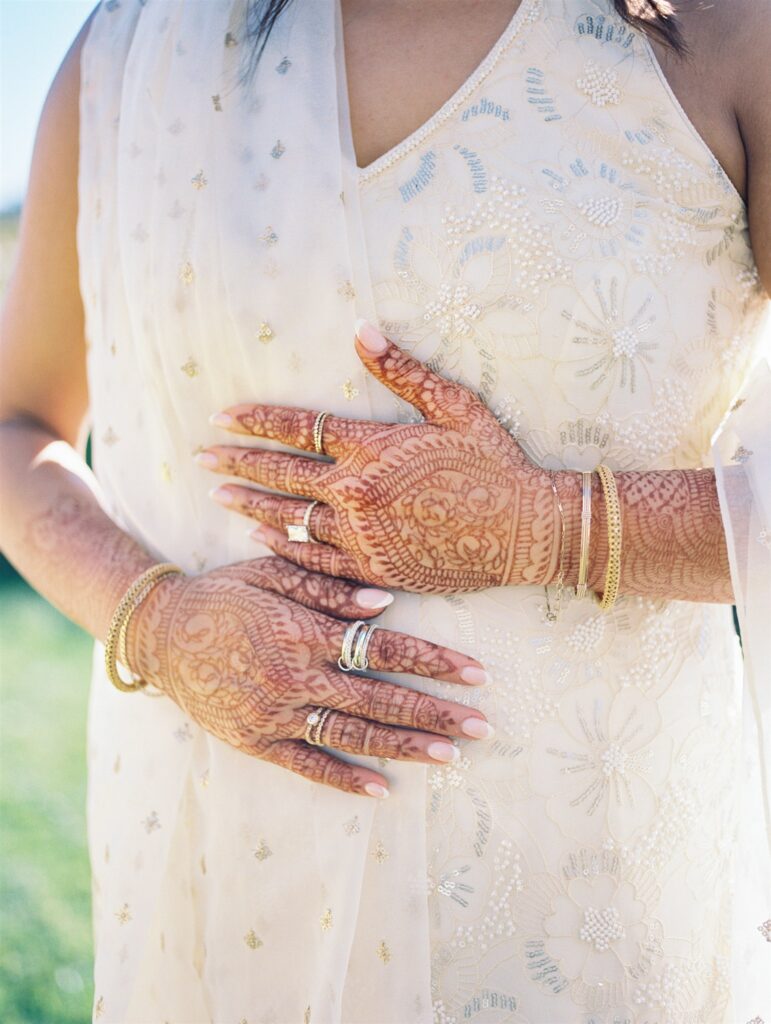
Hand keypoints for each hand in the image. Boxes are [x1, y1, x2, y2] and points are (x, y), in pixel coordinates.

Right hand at [126, 555, 491, 797]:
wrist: (159, 634)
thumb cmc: (223, 593)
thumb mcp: (270, 573)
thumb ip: (326, 586)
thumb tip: (386, 602)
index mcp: (300, 629)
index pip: (382, 647)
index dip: (433, 660)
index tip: (476, 672)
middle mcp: (292, 675)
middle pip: (378, 697)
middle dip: (436, 711)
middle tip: (483, 725)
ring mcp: (272, 713)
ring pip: (351, 734)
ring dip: (404, 746)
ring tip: (450, 756)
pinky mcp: (254, 741)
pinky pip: (307, 764)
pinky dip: (345, 779)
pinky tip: (383, 789)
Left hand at [197, 320, 561, 593]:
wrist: (526, 530)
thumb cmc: (495, 464)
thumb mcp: (456, 407)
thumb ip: (403, 371)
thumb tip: (360, 330)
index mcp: (373, 447)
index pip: (299, 428)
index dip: (257, 421)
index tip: (223, 417)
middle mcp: (358, 492)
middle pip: (282, 473)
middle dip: (237, 462)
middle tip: (202, 457)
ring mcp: (363, 534)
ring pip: (290, 517)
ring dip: (250, 503)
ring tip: (217, 494)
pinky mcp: (374, 567)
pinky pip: (316, 557)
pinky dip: (284, 544)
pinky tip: (259, 535)